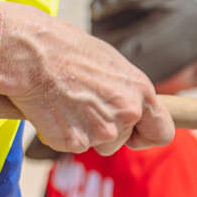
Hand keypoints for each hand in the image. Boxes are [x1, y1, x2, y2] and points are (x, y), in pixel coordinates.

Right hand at [0, 7, 175, 156]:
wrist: (33, 54)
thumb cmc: (69, 51)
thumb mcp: (111, 65)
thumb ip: (125, 91)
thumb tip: (129, 106)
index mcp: (141, 91)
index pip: (163, 132)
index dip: (148, 136)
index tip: (136, 134)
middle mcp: (127, 113)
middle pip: (123, 140)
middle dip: (106, 131)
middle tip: (84, 107)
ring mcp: (102, 130)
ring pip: (97, 145)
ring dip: (83, 131)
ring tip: (67, 101)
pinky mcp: (75, 142)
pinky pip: (71, 145)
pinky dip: (61, 133)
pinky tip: (53, 109)